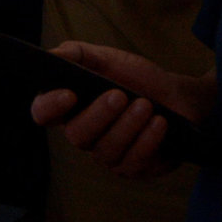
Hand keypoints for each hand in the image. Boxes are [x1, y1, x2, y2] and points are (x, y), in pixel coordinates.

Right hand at [28, 42, 215, 179]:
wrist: (177, 96)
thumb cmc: (137, 78)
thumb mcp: (108, 59)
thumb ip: (78, 54)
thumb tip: (53, 54)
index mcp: (70, 108)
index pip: (43, 113)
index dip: (50, 107)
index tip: (69, 94)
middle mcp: (83, 134)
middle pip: (77, 135)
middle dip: (99, 115)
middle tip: (120, 95)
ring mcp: (107, 154)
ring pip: (107, 150)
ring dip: (128, 126)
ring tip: (147, 105)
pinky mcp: (132, 168)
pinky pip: (133, 162)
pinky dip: (147, 140)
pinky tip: (159, 123)